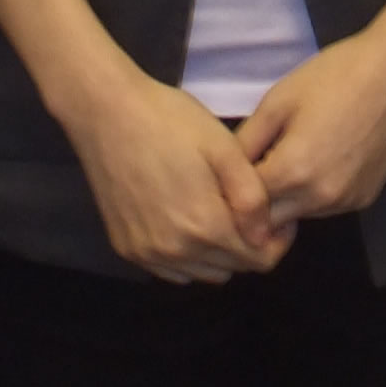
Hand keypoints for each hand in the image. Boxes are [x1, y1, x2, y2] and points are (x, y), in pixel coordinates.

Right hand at [57, 64, 291, 283]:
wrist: (107, 113)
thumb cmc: (171, 121)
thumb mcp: (225, 148)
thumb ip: (252, 197)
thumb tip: (266, 235)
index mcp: (205, 227)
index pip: (260, 260)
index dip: (278, 239)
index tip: (277, 212)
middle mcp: (176, 252)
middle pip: (233, 269)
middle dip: (250, 244)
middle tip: (248, 207)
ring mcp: (147, 254)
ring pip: (202, 273)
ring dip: (219, 253)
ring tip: (219, 211)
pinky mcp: (126, 249)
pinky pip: (172, 270)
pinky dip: (188, 256)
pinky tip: (187, 220)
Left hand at [239, 3, 385, 226]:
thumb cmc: (334, 75)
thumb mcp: (278, 100)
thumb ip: (247, 141)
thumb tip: (226, 169)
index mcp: (292, 172)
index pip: (244, 204)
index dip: (230, 189)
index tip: (226, 173)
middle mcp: (319, 198)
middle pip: (269, 222)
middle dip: (254, 203)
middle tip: (252, 170)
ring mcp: (345, 202)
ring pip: (298, 217)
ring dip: (283, 201)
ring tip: (284, 160)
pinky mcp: (365, 199)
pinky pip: (325, 208)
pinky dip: (311, 195)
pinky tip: (316, 161)